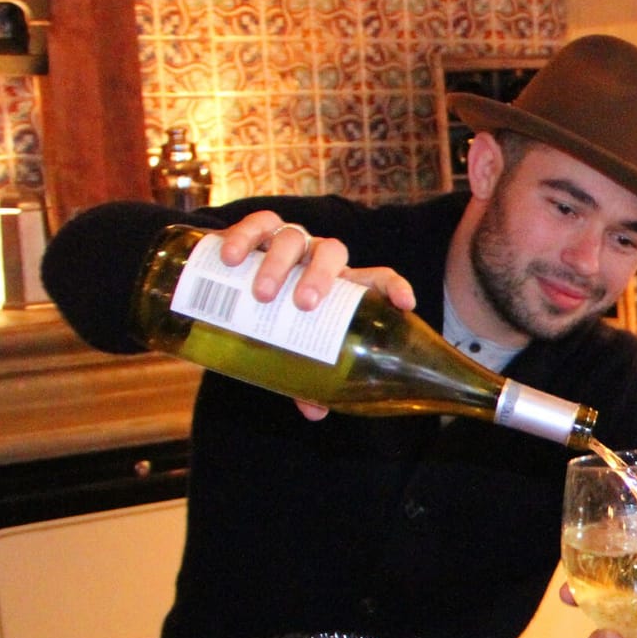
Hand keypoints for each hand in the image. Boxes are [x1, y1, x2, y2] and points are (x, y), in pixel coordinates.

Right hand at [211, 213, 415, 420]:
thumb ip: (308, 379)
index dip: (394, 287)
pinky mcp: (255, 233)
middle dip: (319, 277)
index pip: (377, 279)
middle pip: (332, 254)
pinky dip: (244, 236)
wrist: (234, 291)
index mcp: (342, 286)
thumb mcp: (297, 351)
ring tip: (262, 294)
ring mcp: (289, 242)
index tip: (405, 304)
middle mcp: (319, 259)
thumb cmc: (280, 325)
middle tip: (303, 306)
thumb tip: (314, 413)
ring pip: (292, 238)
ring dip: (278, 264)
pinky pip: (256, 224)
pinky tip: (232, 258)